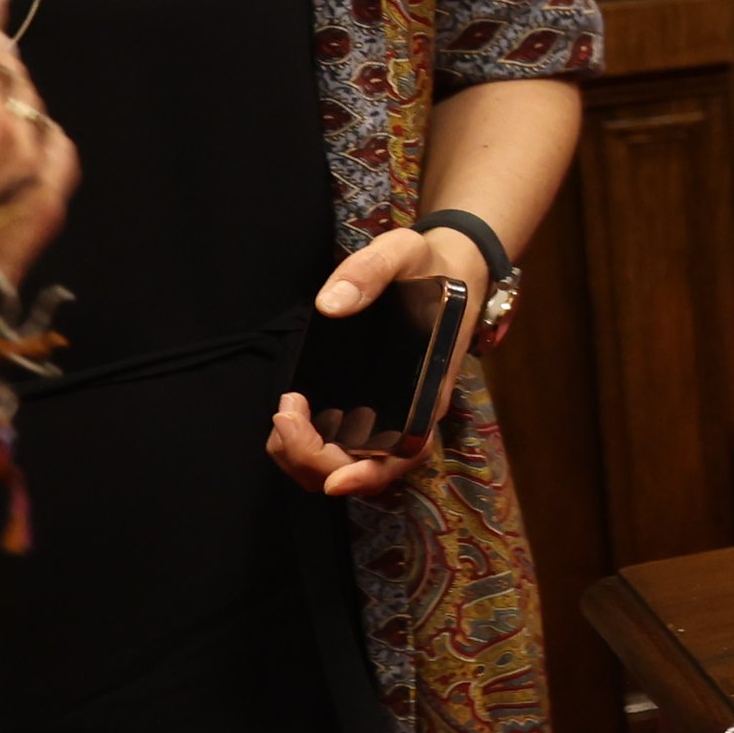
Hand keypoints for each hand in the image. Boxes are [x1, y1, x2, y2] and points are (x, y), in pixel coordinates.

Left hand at [269, 230, 465, 500]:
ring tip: (286, 412)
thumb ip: (370, 271)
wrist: (446, 268)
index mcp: (429, 388)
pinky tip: (293, 410)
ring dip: (303, 455)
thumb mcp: (404, 252)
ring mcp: (387, 414)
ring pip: (343, 465)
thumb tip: (330, 305)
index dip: (370, 475)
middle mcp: (410, 412)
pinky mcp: (365, 408)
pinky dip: (304, 442)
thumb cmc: (429, 267)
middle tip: (286, 413)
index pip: (407, 452)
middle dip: (314, 458)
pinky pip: (334, 446)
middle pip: (364, 470)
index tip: (333, 480)